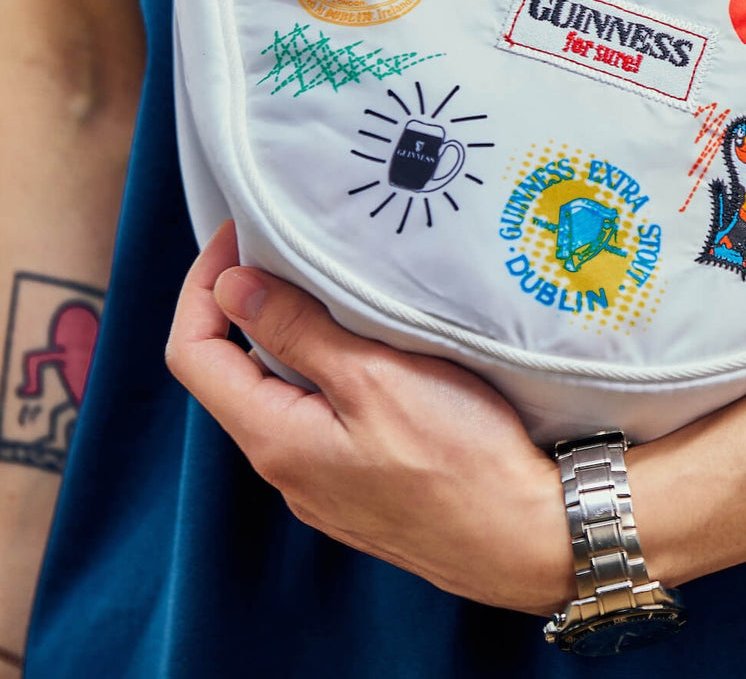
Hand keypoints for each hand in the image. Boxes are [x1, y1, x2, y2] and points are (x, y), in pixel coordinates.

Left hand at [165, 222, 573, 615]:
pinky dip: (328, 369)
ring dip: (294, 336)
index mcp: (274, 438)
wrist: (524, 537)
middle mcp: (285, 466)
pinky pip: (319, 415)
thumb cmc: (459, 460)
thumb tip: (232, 288)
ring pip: (281, 393)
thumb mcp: (375, 379)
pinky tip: (372, 350)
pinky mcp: (359, 484)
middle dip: (249, 305)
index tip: (242, 237)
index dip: (203, 287)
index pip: (194, 354)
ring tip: (337, 290)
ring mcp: (322, 481)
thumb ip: (299, 332)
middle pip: (233, 373)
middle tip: (291, 250)